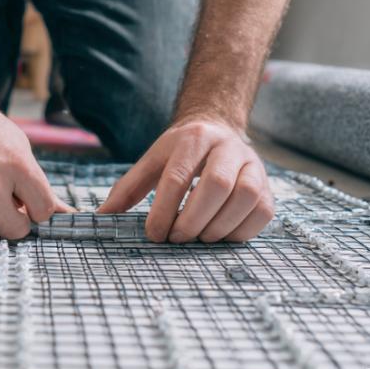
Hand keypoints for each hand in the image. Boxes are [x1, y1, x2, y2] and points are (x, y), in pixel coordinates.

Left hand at [97, 119, 274, 242]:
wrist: (218, 130)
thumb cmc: (181, 153)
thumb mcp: (152, 161)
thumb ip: (128, 188)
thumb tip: (102, 217)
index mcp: (193, 139)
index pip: (177, 176)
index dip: (164, 209)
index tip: (154, 233)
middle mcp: (227, 147)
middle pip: (217, 185)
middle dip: (193, 219)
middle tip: (177, 238)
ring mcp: (253, 165)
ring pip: (246, 196)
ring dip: (219, 226)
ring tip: (199, 238)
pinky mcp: (268, 185)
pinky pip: (263, 212)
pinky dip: (241, 231)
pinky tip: (221, 236)